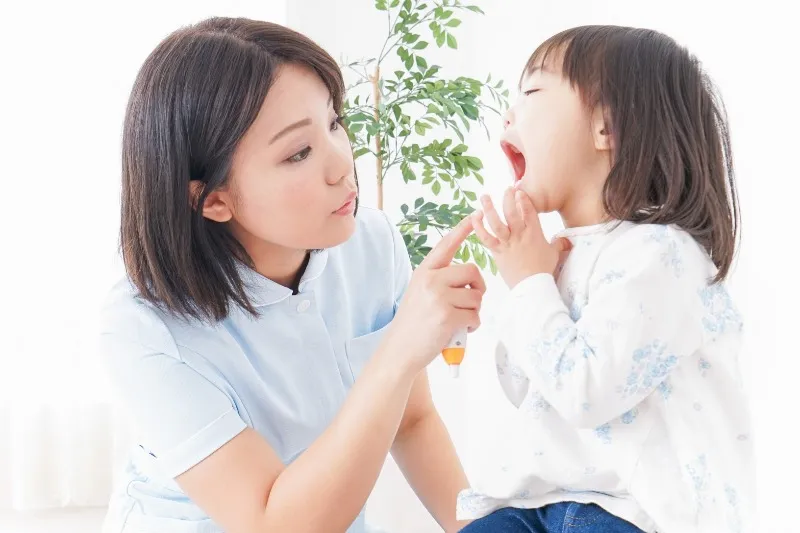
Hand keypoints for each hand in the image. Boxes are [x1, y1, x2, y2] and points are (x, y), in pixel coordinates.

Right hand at [386, 217, 485, 373]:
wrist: (399, 351)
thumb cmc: (413, 325)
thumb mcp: (419, 293)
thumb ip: (439, 281)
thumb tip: (469, 281)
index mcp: (424, 272)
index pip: (446, 245)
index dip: (463, 229)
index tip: (476, 214)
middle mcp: (430, 280)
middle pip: (472, 271)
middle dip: (477, 289)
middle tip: (469, 304)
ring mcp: (438, 297)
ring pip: (476, 296)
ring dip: (474, 312)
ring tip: (459, 322)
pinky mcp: (447, 316)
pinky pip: (475, 315)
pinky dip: (472, 326)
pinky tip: (460, 331)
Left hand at [471, 187, 571, 288]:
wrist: (532, 286)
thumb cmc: (543, 270)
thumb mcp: (554, 254)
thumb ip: (559, 244)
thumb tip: (567, 240)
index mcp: (534, 233)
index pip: (529, 211)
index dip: (524, 199)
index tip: (519, 191)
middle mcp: (520, 235)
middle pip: (512, 212)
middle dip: (508, 198)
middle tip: (506, 189)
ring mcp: (507, 243)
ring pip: (496, 222)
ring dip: (489, 208)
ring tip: (484, 196)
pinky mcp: (497, 252)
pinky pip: (485, 238)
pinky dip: (478, 227)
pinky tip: (474, 217)